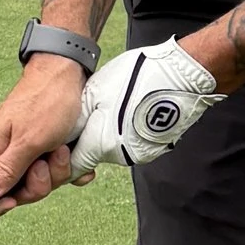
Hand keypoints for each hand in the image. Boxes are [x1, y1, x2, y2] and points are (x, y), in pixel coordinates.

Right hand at [0, 52, 92, 215]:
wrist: (69, 72)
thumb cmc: (47, 100)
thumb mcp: (29, 140)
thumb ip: (6, 169)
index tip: (13, 201)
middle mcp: (5, 153)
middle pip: (14, 193)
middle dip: (37, 185)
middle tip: (45, 162)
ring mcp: (26, 152)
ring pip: (39, 183)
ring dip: (57, 172)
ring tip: (61, 148)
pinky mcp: (46, 150)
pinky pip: (56, 173)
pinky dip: (70, 168)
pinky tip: (75, 154)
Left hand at [70, 37, 219, 172]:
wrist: (183, 76)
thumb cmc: (138, 78)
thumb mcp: (94, 92)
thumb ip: (75, 121)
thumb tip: (62, 136)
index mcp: (100, 145)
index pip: (70, 168)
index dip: (61, 156)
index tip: (61, 139)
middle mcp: (120, 156)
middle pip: (91, 155)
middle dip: (86, 137)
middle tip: (92, 108)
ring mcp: (141, 153)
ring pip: (111, 147)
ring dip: (107, 131)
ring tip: (115, 103)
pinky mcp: (155, 147)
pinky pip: (130, 142)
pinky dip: (126, 129)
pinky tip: (131, 108)